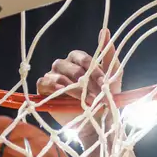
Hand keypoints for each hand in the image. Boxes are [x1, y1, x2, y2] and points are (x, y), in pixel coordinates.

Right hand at [37, 29, 122, 148]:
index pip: (80, 57)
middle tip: (94, 94)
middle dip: (82, 79)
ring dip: (71, 86)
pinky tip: (62, 91)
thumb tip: (106, 30)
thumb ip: (109, 57)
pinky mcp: (46, 92)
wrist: (97, 126)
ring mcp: (54, 78)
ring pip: (57, 72)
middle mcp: (64, 67)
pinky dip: (52, 85)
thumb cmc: (104, 102)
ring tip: (82, 98)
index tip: (103, 83)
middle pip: (67, 64)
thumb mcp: (112, 80)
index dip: (92, 68)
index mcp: (79, 62)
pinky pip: (44, 82)